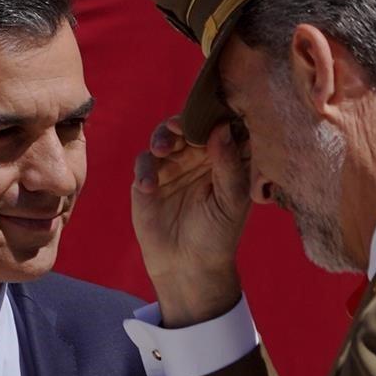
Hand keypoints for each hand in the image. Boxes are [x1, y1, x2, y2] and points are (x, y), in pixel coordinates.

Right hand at [131, 117, 250, 326]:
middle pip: (191, 124)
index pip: (224, 125)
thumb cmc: (218, 234)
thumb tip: (222, 127)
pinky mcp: (148, 180)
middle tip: (182, 126)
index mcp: (225, 157)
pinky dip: (146, 170)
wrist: (189, 267)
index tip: (217, 108)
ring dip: (163, 137)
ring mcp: (172, 166)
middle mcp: (198, 156)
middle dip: (186, 121)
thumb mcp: (231, 200)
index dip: (221, 112)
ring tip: (164, 149)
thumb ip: (229, 165)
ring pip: (165, 136)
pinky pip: (144, 163)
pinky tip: (149, 186)